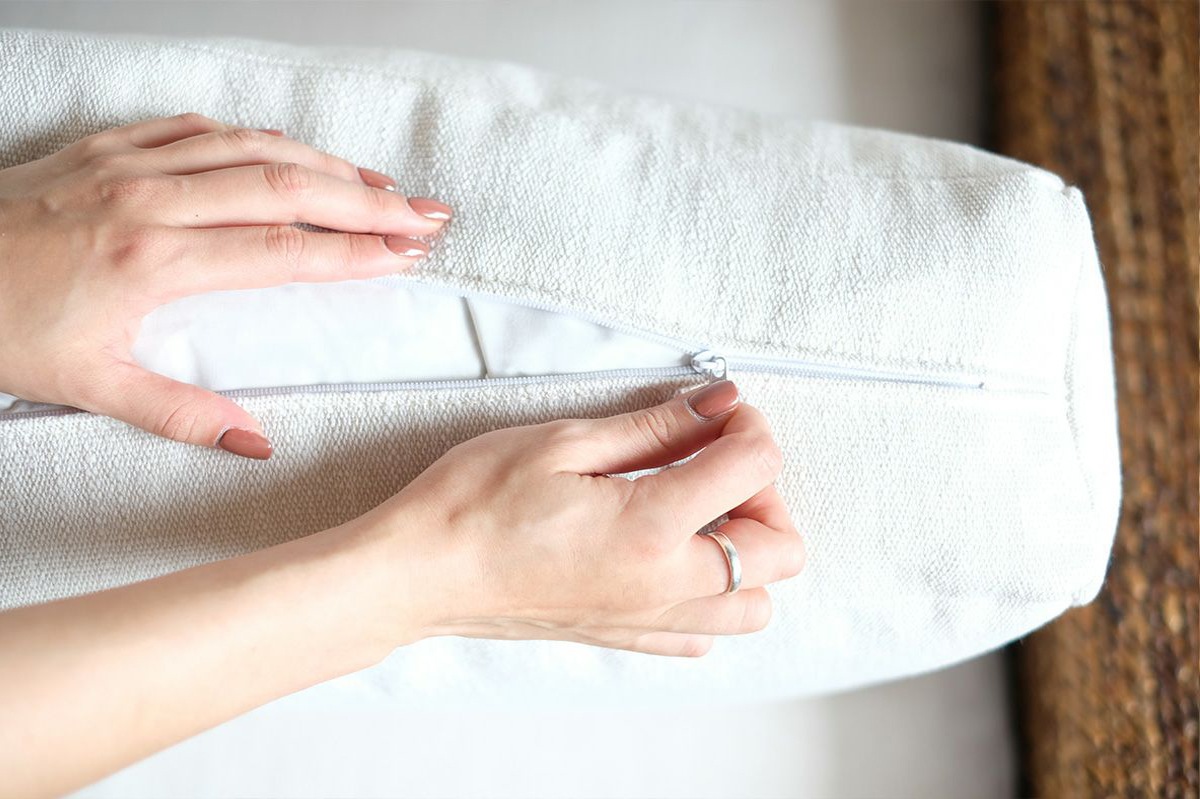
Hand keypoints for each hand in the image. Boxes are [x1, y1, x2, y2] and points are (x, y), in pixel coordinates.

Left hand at [0, 113, 451, 457]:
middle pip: (285, 188)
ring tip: (379, 185)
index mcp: (152, 262)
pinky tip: (291, 148)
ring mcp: (129, 164)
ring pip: (251, 149)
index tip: (406, 256)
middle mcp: (149, 200)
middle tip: (423, 214)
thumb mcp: (88, 386)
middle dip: (365, 202)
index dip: (353, 253)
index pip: (281, 251)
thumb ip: (180, 415)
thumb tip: (254, 441)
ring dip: (324, 164)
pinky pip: (198, 127)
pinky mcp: (107, 146)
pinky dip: (256, 136)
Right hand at [348, 379, 805, 656]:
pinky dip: (711, 596)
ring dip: (749, 553)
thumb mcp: (566, 443)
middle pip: (782, 551)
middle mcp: (666, 586)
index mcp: (653, 528)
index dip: (748, 425)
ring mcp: (649, 621)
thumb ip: (656, 426)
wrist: (418, 574)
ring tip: (699, 513)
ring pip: (754, 606)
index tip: (717, 411)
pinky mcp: (625, 638)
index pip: (755, 468)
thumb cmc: (474, 502)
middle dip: (766, 494)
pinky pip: (704, 634)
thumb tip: (720, 405)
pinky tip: (670, 556)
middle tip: (714, 460)